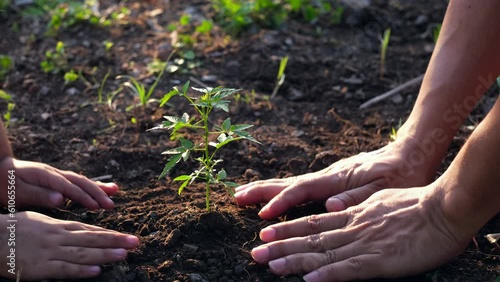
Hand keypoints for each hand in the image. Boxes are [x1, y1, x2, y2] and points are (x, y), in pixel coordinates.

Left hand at [0, 157, 117, 209]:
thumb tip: (61, 200)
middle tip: (111, 204)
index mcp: (45, 176)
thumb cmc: (3, 183)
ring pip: (81, 180)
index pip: (69, 188)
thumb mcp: (16, 192)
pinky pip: (76, 182)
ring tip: (115, 191)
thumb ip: (39, 195)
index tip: (98, 207)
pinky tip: (101, 189)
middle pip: (80, 182)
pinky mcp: (56, 179)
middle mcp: (54, 173)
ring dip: (98, 187)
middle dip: (98, 193)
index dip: (84, 197)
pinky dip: (90, 186)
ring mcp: (56, 175)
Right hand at [0, 212, 138, 279]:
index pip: (89, 229)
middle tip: (135, 242)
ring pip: (83, 253)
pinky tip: (96, 270)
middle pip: (91, 239)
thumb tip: (77, 228)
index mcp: (58, 226)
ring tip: (124, 254)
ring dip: (105, 254)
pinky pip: (64, 269)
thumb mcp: (39, 221)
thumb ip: (60, 225)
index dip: (108, 233)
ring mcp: (50, 252)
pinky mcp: (40, 268)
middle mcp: (58, 237)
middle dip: (115, 240)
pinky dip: (81, 270)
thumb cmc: (14, 229)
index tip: (126, 236)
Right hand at [235, 137, 438, 218]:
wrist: (412, 151)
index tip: (263, 214)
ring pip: (292, 182)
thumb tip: (331, 206)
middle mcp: (329, 175)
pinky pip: (302, 185)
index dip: (282, 202)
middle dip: (261, 190)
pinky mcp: (334, 177)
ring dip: (267, 188)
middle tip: (236, 196)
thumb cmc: (403, 172)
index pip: (302, 190)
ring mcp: (329, 175)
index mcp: (338, 179)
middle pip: (288, 182)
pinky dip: (283, 189)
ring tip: (245, 193)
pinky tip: (277, 194)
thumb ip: (357, 197)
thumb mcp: (386, 188)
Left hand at [250, 187, 469, 280]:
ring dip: (295, 259)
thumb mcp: (379, 198)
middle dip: (281, 244)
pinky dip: (329, 274)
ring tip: (270, 263)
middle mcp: (352, 227)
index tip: (266, 231)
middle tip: (256, 252)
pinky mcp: (380, 260)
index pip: (314, 221)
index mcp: (353, 214)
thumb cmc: (416, 204)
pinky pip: (349, 269)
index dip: (288, 227)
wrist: (443, 208)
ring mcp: (364, 243)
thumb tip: (336, 205)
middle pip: (310, 236)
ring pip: (323, 252)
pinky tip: (309, 280)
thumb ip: (357, 205)